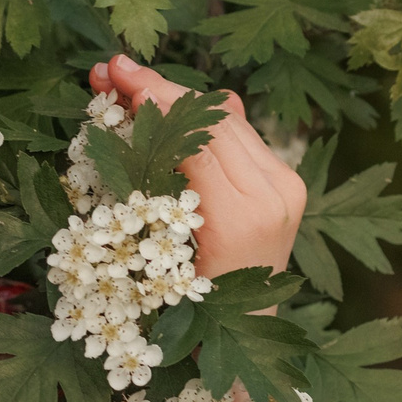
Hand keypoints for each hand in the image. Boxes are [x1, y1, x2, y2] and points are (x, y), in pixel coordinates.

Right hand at [88, 52, 307, 281]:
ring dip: (179, 96)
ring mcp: (285, 187)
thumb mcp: (157, 250)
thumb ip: (150, 186)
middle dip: (162, 88)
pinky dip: (200, 117)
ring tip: (132, 83)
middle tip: (115, 69)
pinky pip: (240, 134)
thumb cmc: (189, 304)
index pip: (195, 140)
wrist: (245, 332)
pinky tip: (167, 106)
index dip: (156, 103)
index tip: (118, 79)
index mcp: (238, 220)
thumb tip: (124, 121)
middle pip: (214, 118)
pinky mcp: (287, 182)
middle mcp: (272, 197)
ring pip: (228, 118)